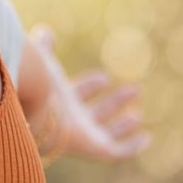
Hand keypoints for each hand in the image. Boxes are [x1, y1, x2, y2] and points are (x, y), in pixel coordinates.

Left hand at [29, 24, 151, 162]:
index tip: (104, 77)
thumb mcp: (44, 62)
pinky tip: (145, 138)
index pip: (77, 94)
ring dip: (122, 124)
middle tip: (135, 90)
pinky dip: (132, 147)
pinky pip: (118, 152)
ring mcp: (84, 136)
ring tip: (138, 115)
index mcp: (58, 101)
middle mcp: (71, 120)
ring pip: (106, 133)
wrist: (37, 110)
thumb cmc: (39, 85)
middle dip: (114, 103)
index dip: (91, 86)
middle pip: (95, 114)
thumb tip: (44, 30)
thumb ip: (44, 48)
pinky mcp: (96, 149)